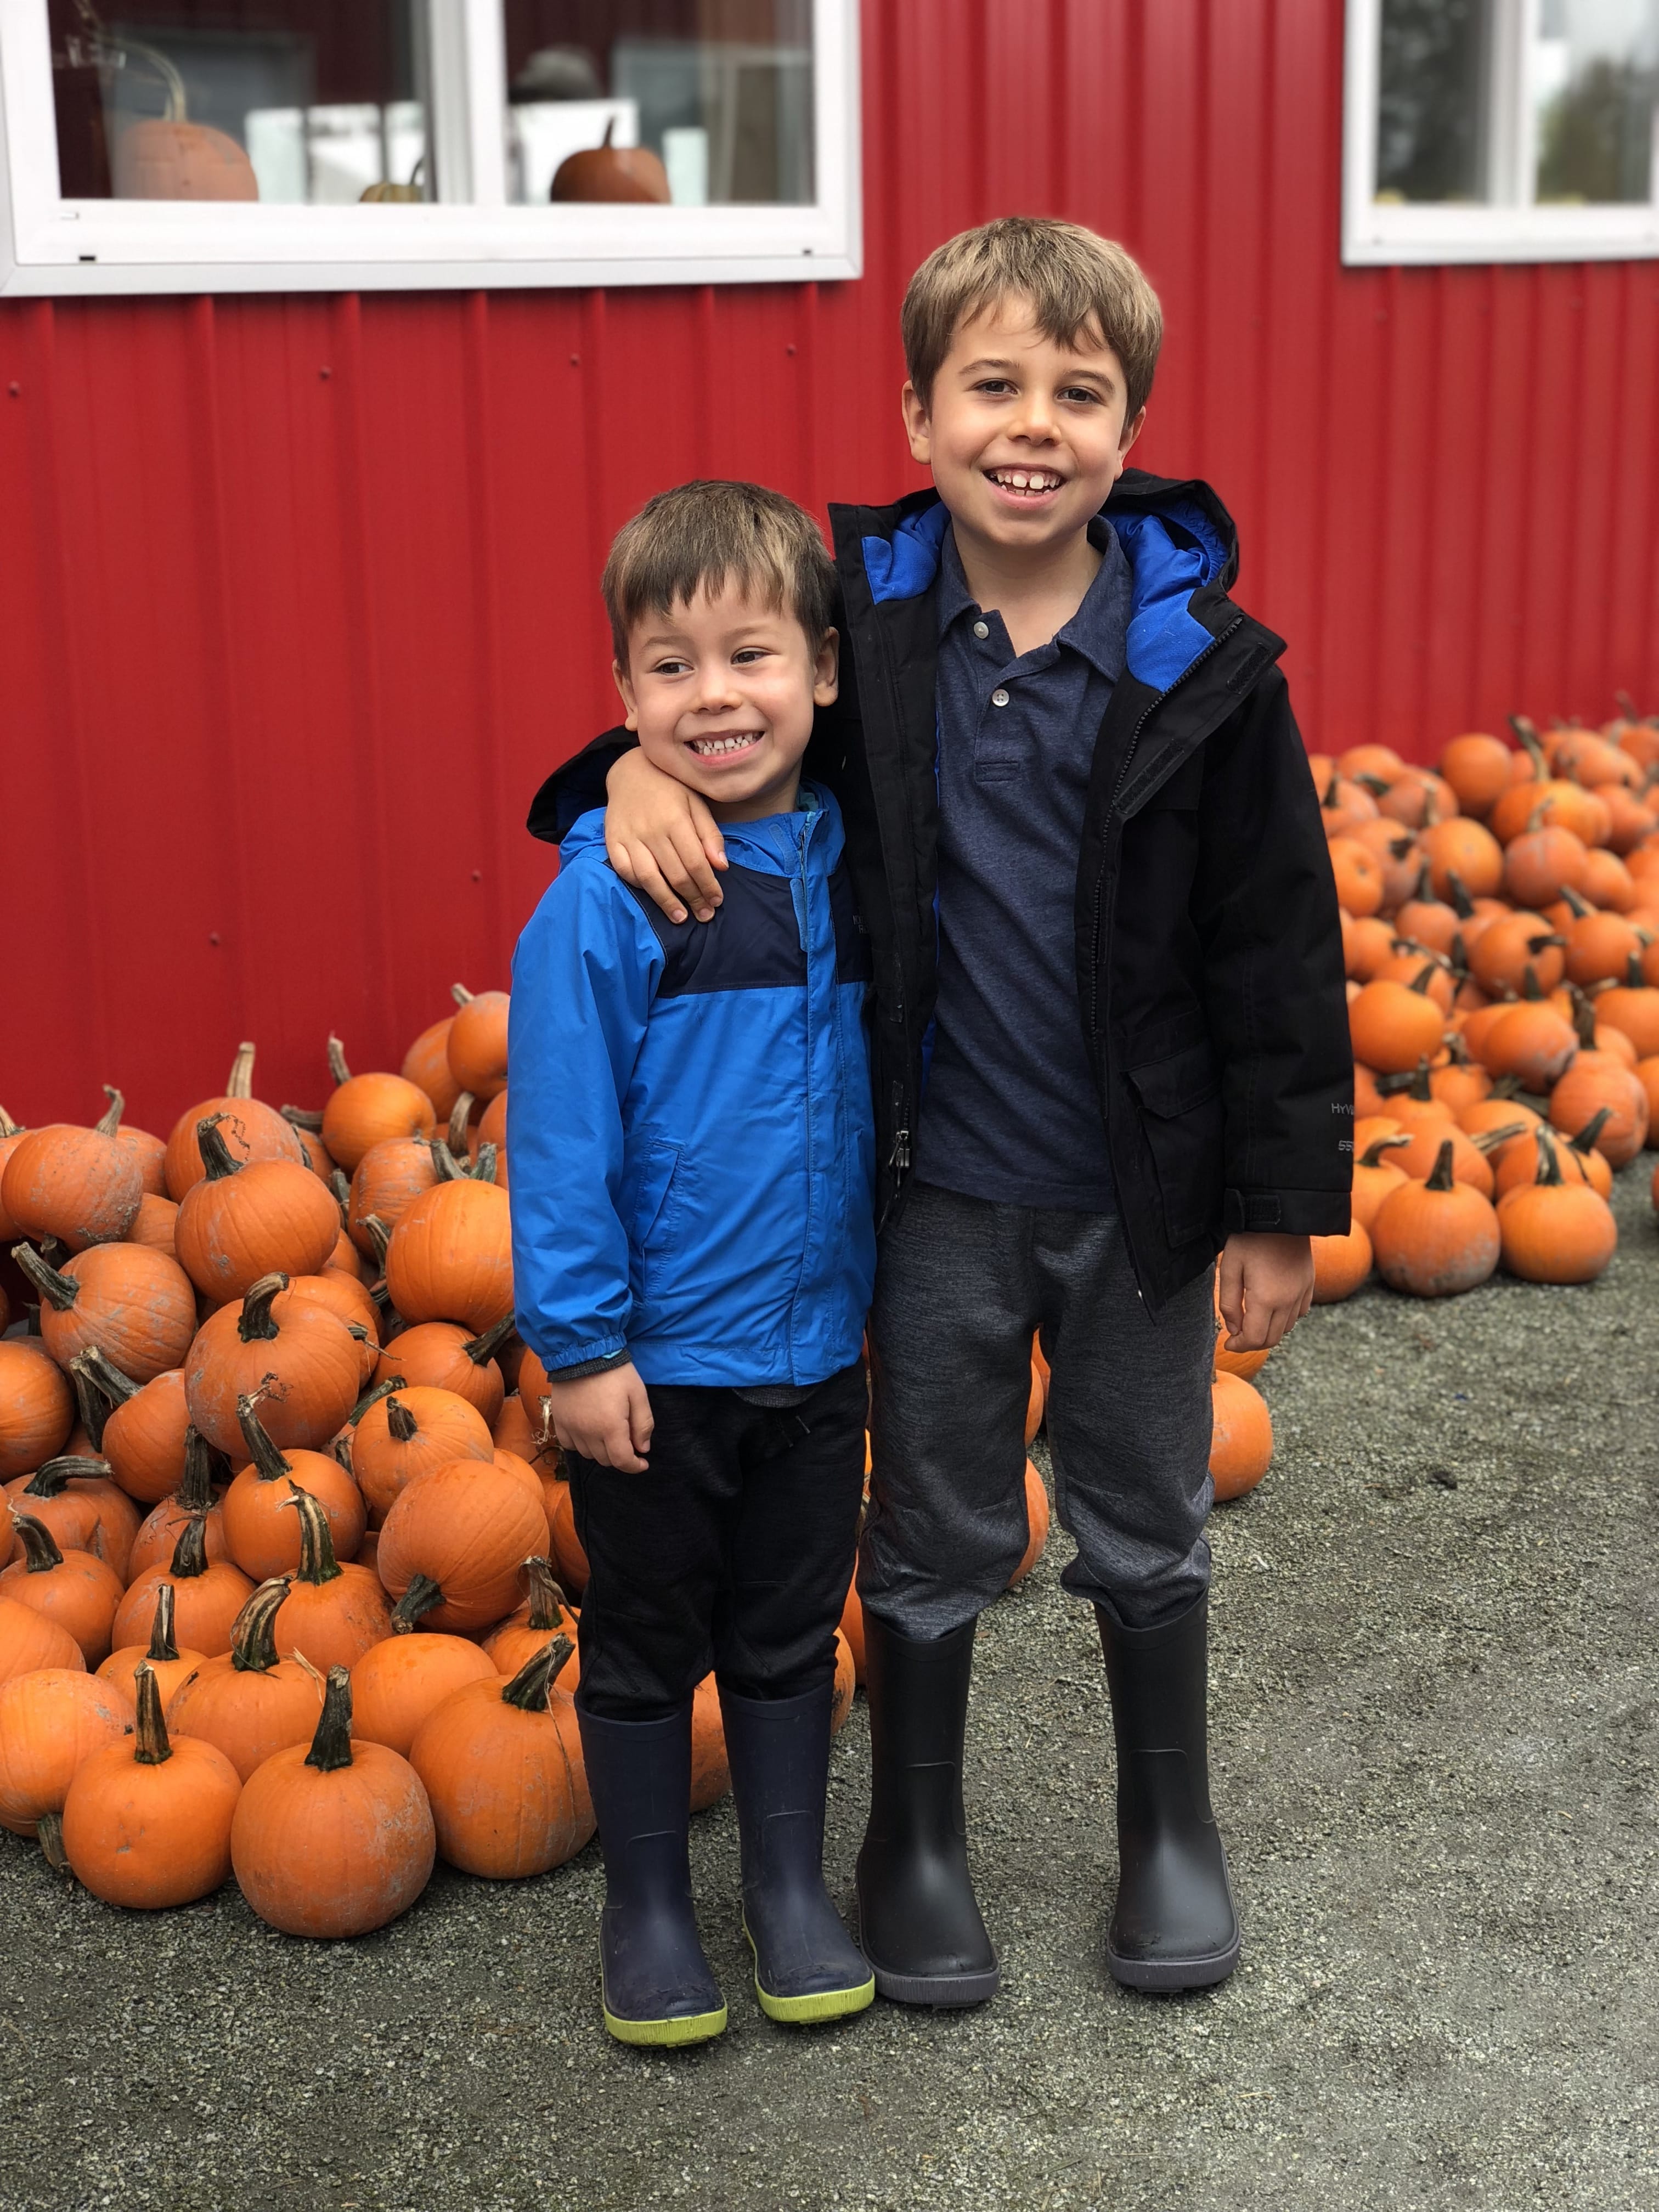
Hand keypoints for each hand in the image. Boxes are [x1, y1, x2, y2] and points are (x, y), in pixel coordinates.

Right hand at [544, 1362, 653, 1472]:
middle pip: (605, 1460)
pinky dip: (580, 1445)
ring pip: (587, 1454)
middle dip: (620, 1455)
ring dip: (601, 1451)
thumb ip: (643, 1424)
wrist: (583, 1353)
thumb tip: (643, 1449)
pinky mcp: (559, 1421)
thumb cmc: (615, 1372)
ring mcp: (571, 1428)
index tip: (642, 1463)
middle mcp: (588, 1433)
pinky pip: (569, 1445)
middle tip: (627, 1440)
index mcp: (610, 1427)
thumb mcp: (638, 1393)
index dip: (634, 1467)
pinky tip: (588, 1433)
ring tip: (608, 1434)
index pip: (622, 1461)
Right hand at [605, 749, 726, 923]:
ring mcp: (629, 836)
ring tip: (681, 917)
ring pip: (649, 878)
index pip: (696, 863)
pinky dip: (640, 886)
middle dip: (693, 899)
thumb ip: (710, 835)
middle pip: (676, 874)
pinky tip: (653, 895)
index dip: (709, 886)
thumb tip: (721, 867)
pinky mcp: (612, 840)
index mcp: (676, 819)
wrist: (632, 770)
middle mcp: (651, 830)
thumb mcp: (697, 803)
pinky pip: (625, 871)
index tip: (717, 901)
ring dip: (666, 902)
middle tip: (705, 915)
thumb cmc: (671, 788)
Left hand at [1217, 1232, 1313, 1352]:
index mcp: (1266, 1298)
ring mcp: (1302, 1292)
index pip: (1255, 1339)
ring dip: (1268, 1330)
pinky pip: (1300, 1312)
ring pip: (1286, 1328)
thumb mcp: (1229, 1268)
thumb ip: (1230, 1303)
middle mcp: (1288, 1300)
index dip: (1239, 1346)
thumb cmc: (1249, 1239)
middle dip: (1252, 1342)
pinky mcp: (1309, 1283)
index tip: (1227, 1343)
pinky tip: (1272, 1308)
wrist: (1279, 1213)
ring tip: (1252, 1320)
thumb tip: (1233, 1329)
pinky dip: (1285, 1318)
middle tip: (1237, 1336)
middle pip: (1272, 1338)